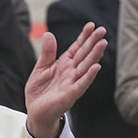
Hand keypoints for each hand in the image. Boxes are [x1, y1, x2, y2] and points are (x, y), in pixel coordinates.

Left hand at [25, 22, 106, 137]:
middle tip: (102, 30)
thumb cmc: (39, 91)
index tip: (91, 25)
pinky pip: (81, 84)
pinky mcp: (70, 95)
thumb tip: (49, 34)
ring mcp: (72, 83)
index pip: (77, 48)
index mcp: (64, 65)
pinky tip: (96, 67)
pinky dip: (88, 76)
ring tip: (102, 43)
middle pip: (84, 55)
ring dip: (94, 56)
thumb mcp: (40, 69)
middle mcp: (71, 72)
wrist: (35, 112)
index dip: (84, 37)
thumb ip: (47, 53)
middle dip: (93, 43)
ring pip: (85, 67)